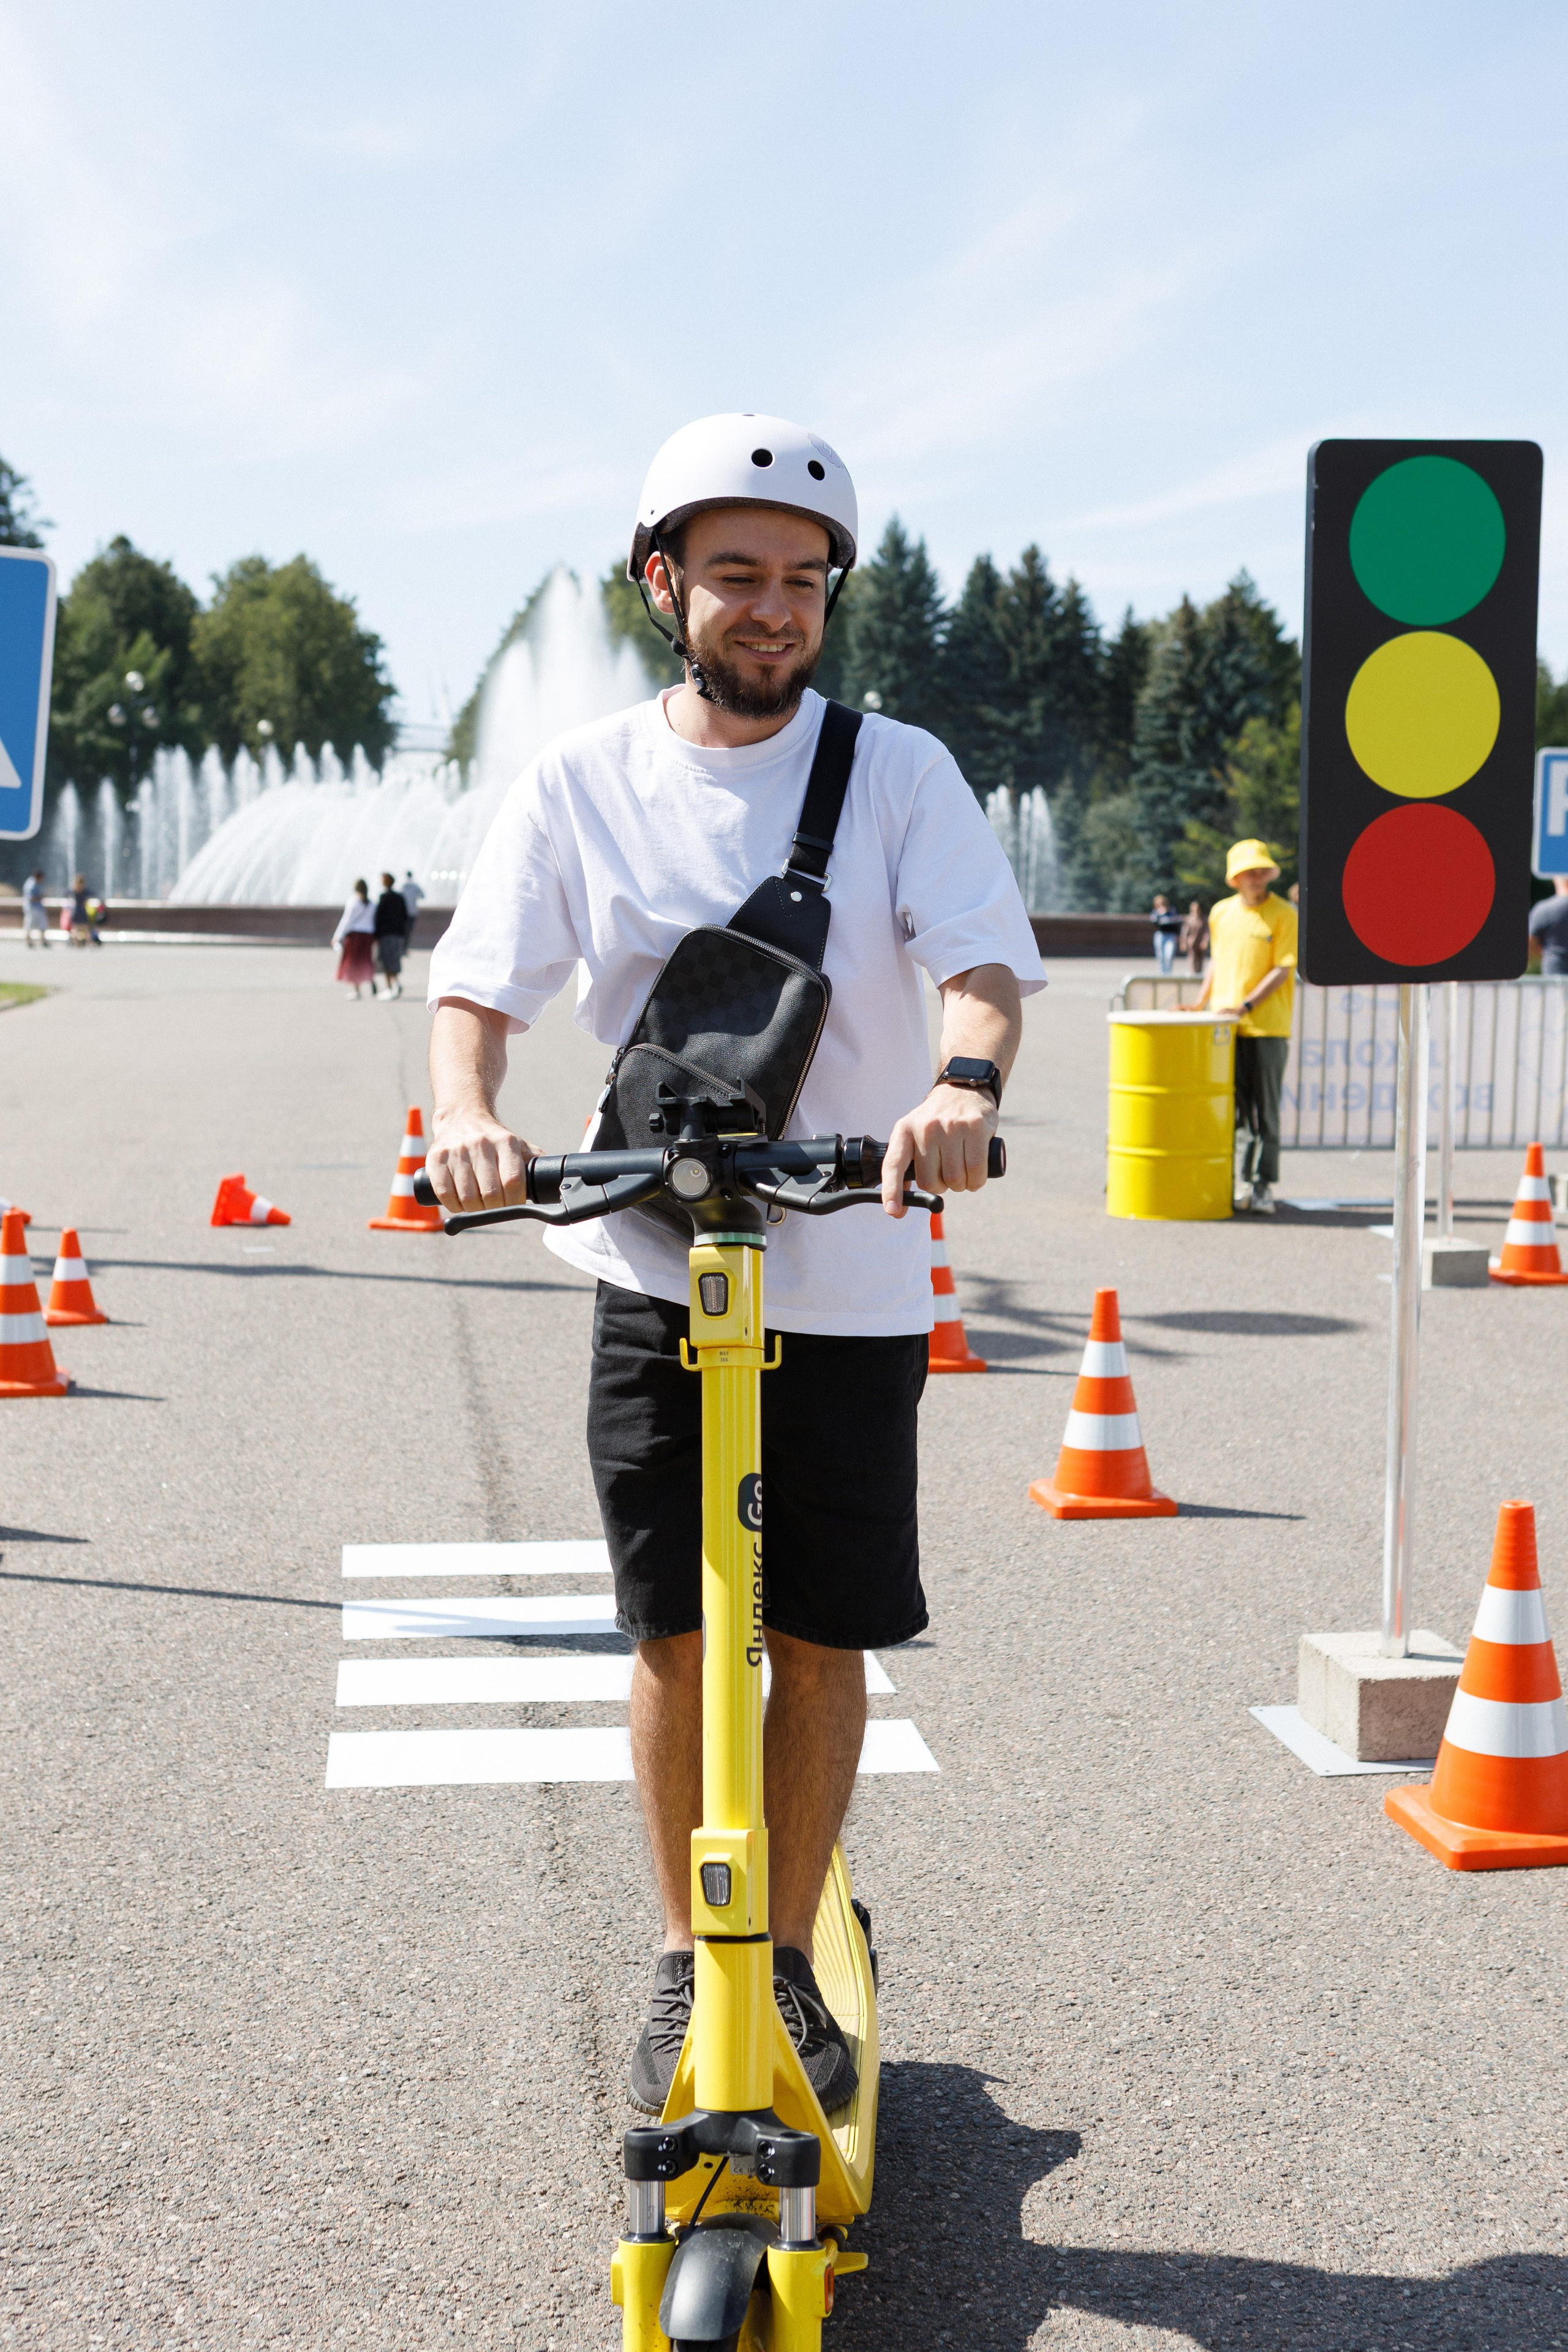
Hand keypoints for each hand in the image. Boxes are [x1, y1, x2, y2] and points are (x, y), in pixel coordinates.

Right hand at [427, 1111, 533, 1210]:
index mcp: (505, 1142)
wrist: (461, 1117)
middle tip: (494, 1206)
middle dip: (494, 1208)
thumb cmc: (493, 1139)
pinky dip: (454, 1205)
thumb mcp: (517, 1144)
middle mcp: (480, 1144)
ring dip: (474, 1208)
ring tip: (478, 1203)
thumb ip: (534, 1160)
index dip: (514, 1201)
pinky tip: (460, 1202)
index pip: (513, 1181)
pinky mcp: (435, 1158)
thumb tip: (553, 1179)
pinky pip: (445, 1194)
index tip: (512, 1204)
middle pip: (490, 1193)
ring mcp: (456, 1151)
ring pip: (467, 1197)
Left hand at [880, 1082, 997, 1217]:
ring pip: (955, 1180)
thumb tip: (896, 1207)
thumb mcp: (913, 1132)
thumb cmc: (937, 1121)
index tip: (893, 1211)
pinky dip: (976, 1182)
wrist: (964, 1089)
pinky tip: (975, 1176)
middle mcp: (926, 1127)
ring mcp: (952, 1127)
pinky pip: (976, 1171)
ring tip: (962, 1171)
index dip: (892, 1190)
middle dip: (941, 1187)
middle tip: (946, 1175)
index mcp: (905, 1129)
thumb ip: (905, 1164)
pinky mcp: (976, 1128)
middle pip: (931, 1181)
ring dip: (960, 1185)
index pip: (894, 1164)